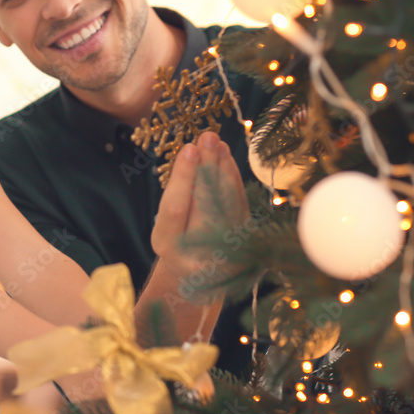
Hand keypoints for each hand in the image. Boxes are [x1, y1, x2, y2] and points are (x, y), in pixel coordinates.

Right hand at [152, 132, 246, 274]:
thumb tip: (193, 152)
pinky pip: (239, 206)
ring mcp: (225, 251)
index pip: (176, 208)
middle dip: (208, 167)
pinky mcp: (244, 245)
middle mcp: (197, 252)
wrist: (195, 275)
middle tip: (208, 138)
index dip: (183, 178)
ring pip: (227, 203)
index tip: (188, 149)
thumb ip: (178, 194)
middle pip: (205, 203)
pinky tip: (227, 160)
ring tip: (218, 144)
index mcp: (168, 246)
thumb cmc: (176, 241)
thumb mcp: (168, 223)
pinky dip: (234, 181)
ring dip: (224, 169)